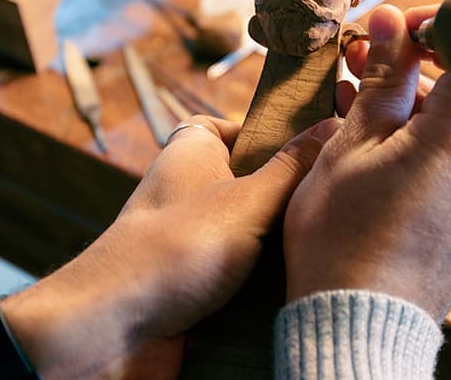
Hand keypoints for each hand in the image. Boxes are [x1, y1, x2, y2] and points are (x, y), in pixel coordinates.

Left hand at [0, 115, 340, 379]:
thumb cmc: (174, 248)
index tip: (317, 146)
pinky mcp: (196, 279)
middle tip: (335, 203)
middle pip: (256, 180)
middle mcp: (191, 188)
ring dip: (282, 244)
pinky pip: (243, 272)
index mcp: (193, 149)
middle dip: (292, 196)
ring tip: (326, 245)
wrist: (115, 326)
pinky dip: (265, 280)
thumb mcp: (248, 199)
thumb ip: (292, 166)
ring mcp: (193, 236)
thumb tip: (331, 125)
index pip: (239, 125)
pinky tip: (296, 284)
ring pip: (255, 230)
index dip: (276, 133)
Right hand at [284, 3, 450, 320]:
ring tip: (365, 97)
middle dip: (433, 50)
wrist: (361, 328)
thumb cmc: (342, 241)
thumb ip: (383, 78)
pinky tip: (385, 140)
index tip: (405, 29)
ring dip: (431, 90)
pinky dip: (438, 131)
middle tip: (373, 57)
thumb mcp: (350, 147)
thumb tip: (391, 21)